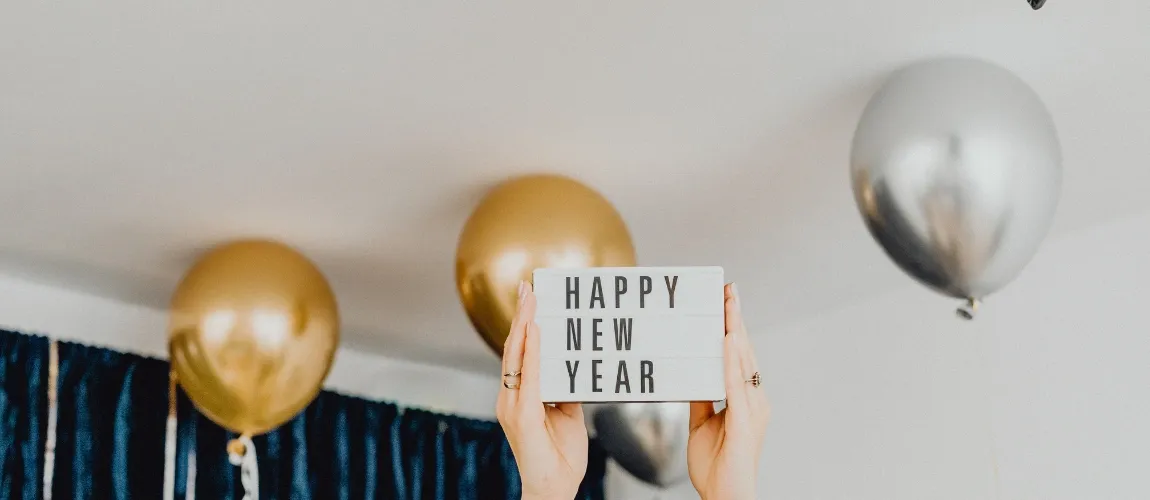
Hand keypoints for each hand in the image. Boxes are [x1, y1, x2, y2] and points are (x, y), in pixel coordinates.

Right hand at [497, 281, 588, 499]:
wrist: (553, 490)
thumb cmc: (560, 457)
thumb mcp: (568, 415)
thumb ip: (566, 391)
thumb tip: (575, 369)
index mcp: (519, 398)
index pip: (520, 354)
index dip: (524, 326)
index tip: (532, 300)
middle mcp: (510, 398)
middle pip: (513, 348)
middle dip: (521, 316)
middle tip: (528, 286)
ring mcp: (512, 406)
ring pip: (516, 356)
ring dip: (524, 324)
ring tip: (531, 299)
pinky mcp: (521, 415)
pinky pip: (527, 375)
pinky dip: (531, 351)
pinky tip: (535, 331)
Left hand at [687, 283, 769, 499]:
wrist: (725, 496)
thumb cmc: (716, 466)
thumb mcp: (703, 424)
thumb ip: (702, 399)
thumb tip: (693, 377)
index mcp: (746, 400)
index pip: (739, 356)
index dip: (733, 328)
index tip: (725, 302)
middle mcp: (754, 400)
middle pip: (745, 351)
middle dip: (736, 319)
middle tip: (728, 290)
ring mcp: (753, 409)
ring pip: (743, 361)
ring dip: (735, 330)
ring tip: (727, 304)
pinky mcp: (745, 420)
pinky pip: (736, 384)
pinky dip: (731, 360)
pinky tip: (727, 340)